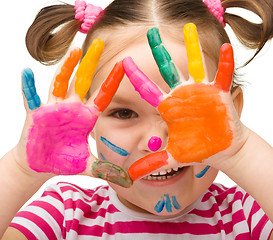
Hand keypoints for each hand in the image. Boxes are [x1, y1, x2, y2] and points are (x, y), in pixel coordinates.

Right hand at [15, 39, 131, 186]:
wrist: (40, 164)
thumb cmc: (63, 161)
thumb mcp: (86, 164)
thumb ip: (105, 169)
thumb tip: (126, 180)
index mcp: (85, 118)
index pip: (101, 96)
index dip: (111, 81)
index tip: (123, 65)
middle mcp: (71, 108)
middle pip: (82, 82)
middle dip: (90, 63)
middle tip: (98, 42)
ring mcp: (53, 109)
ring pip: (60, 83)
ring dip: (66, 68)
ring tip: (73, 51)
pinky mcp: (36, 114)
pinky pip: (31, 98)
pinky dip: (28, 86)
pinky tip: (27, 73)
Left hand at [123, 23, 248, 180]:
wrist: (219, 150)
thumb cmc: (196, 150)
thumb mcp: (171, 156)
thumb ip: (150, 163)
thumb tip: (129, 177)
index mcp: (167, 107)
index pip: (147, 89)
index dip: (135, 76)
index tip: (122, 62)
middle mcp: (181, 95)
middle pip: (167, 69)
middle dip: (159, 51)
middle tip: (150, 32)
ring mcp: (200, 92)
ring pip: (195, 64)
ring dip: (192, 46)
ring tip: (188, 27)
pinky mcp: (219, 94)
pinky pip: (223, 75)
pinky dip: (225, 63)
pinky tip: (226, 48)